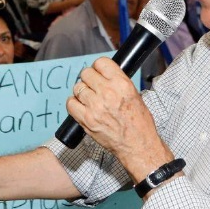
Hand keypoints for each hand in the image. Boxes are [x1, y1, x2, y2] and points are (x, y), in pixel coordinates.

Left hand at [66, 58, 169, 180]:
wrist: (137, 145)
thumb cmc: (139, 123)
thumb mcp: (135, 95)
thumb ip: (118, 83)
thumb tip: (103, 75)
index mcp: (122, 84)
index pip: (101, 63)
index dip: (98, 67)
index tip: (98, 72)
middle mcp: (107, 92)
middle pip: (86, 73)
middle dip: (89, 79)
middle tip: (93, 87)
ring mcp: (95, 106)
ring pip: (78, 88)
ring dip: (82, 92)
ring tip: (89, 99)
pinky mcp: (86, 119)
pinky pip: (70, 103)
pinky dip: (74, 104)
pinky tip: (81, 107)